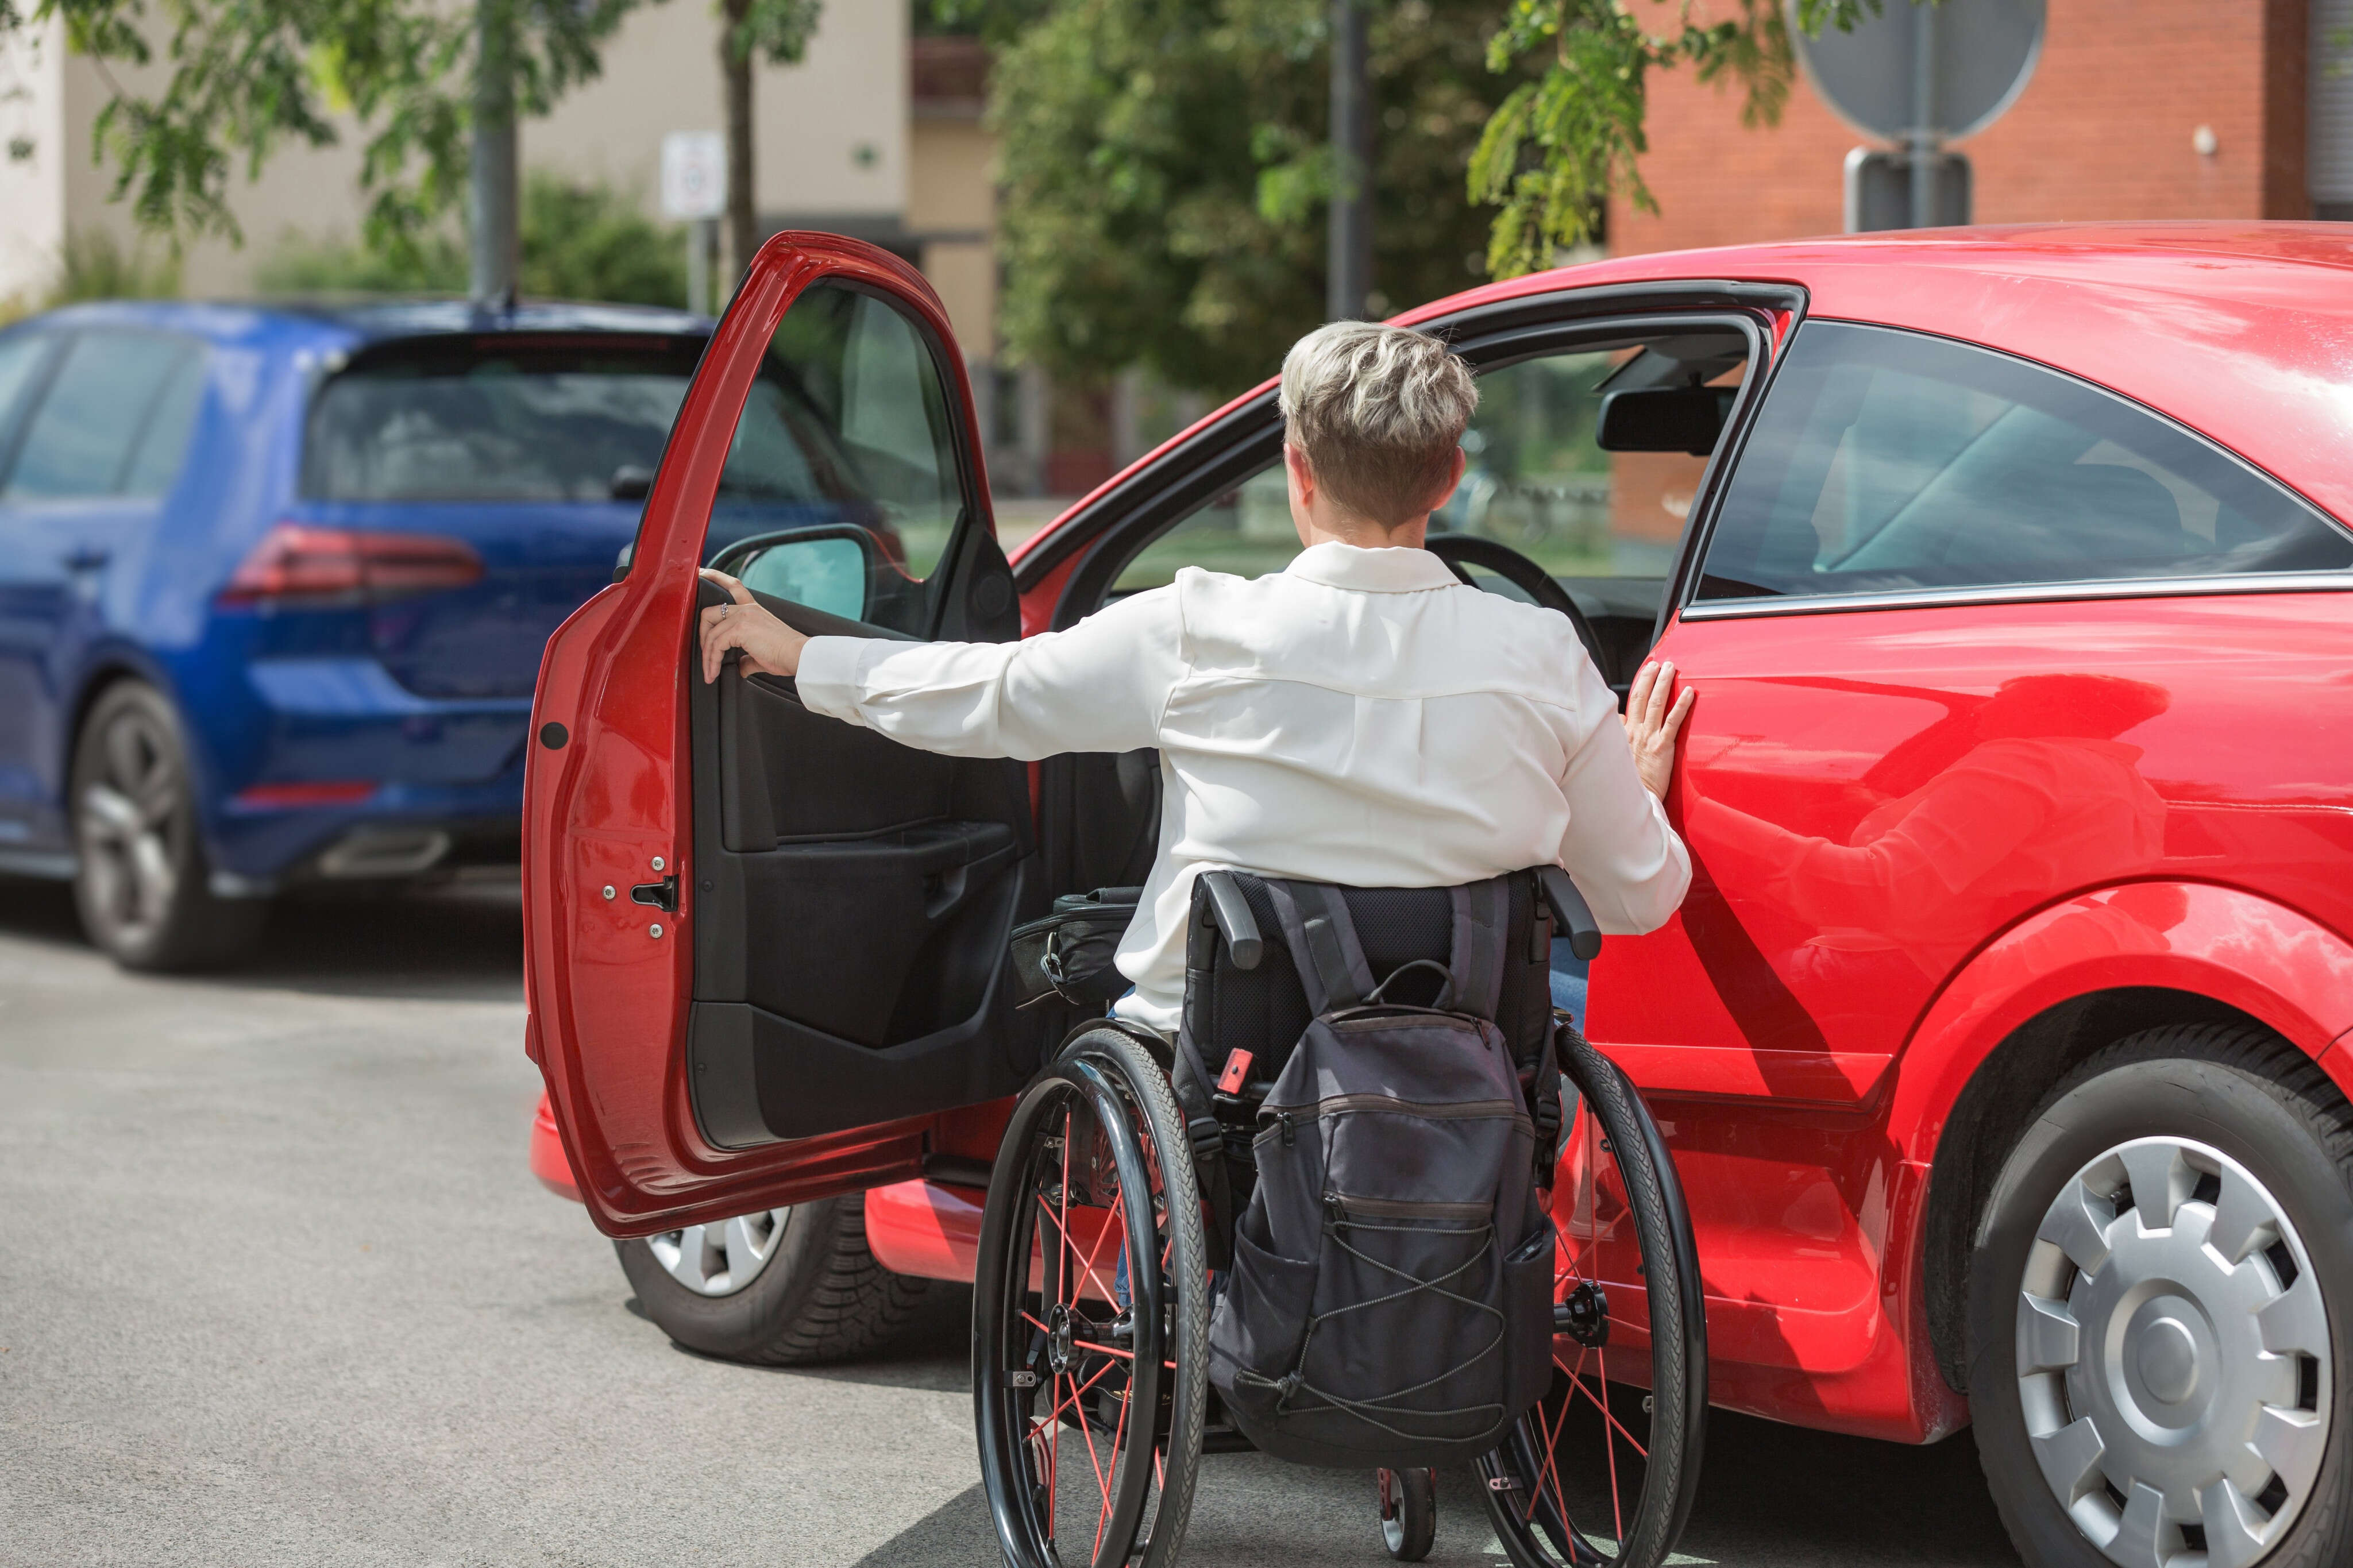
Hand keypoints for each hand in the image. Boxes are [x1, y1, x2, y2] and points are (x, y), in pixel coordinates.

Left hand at [698, 569, 808, 683]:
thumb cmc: (786, 654)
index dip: (715, 577)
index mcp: (753, 610)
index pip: (733, 586)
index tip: (703, 573)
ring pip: (710, 633)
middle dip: (701, 634)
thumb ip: (747, 657)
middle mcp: (747, 609)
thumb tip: (741, 667)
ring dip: (707, 656)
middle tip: (705, 654)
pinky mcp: (740, 628)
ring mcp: (743, 617)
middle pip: (710, 612)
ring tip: (710, 672)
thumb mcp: (762, 652)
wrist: (797, 656)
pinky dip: (712, 661)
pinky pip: (716, 645)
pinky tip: (715, 672)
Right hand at [1622, 659, 1694, 800]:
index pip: (1632, 702)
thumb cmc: (1628, 780)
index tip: (1648, 670)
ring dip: (1664, 683)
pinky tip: (1689, 693)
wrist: (1634, 799)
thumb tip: (1618, 718)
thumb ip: (1619, 734)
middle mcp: (1635, 731)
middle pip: (1642, 697)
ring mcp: (1649, 737)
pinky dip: (1681, 705)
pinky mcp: (1662, 747)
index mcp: (1624, 733)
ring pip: (1656, 704)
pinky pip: (1673, 721)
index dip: (1640, 683)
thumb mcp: (1617, 754)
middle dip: (1651, 677)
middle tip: (1660, 663)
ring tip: (1672, 668)